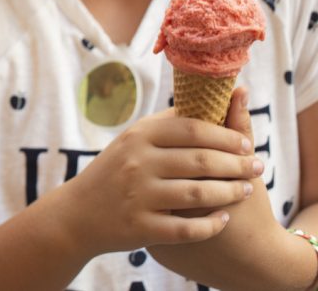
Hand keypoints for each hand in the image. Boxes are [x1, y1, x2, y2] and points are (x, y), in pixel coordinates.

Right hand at [60, 109, 258, 255]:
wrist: (76, 213)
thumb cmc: (112, 172)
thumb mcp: (129, 141)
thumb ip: (162, 125)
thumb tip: (203, 105)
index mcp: (137, 137)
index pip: (192, 129)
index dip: (225, 136)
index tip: (246, 143)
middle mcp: (137, 164)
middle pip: (201, 160)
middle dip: (237, 164)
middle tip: (257, 166)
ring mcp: (138, 196)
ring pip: (199, 193)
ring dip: (231, 192)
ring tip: (246, 190)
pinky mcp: (141, 227)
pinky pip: (187, 229)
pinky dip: (210, 225)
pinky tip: (223, 219)